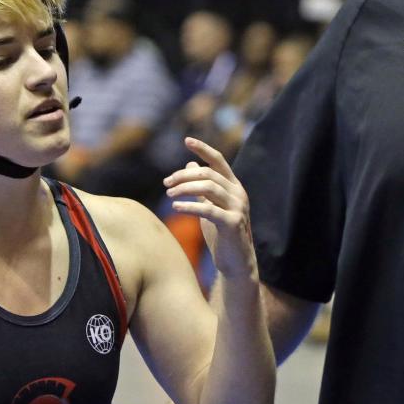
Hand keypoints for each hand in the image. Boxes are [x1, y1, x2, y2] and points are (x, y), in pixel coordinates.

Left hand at [164, 137, 256, 279]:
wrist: (235, 263)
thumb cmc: (221, 234)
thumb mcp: (210, 206)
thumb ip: (201, 186)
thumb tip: (189, 163)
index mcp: (233, 186)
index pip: (218, 160)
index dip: (203, 149)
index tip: (186, 140)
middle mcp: (238, 193)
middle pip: (208, 173)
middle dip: (183, 175)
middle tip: (166, 183)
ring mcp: (237, 208)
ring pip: (209, 187)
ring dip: (185, 188)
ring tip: (169, 195)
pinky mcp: (232, 223)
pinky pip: (208, 210)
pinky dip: (190, 206)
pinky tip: (176, 208)